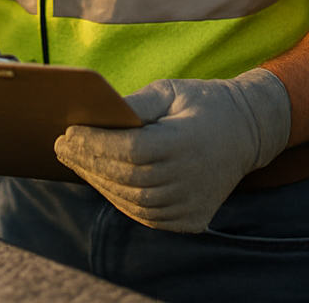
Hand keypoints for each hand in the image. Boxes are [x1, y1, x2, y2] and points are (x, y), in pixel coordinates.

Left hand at [53, 68, 291, 232]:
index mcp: (186, 142)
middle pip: (127, 178)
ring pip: (134, 201)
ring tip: (77, 163)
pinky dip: (121, 200)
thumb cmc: (203, 103)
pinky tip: (102, 181)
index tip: (68, 132)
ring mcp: (193, 203)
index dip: (96, 144)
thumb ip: (135, 105)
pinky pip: (148, 215)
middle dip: (88, 163)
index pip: (131, 150)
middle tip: (61, 148)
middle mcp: (191, 178)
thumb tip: (94, 114)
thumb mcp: (171, 91)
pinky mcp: (192, 218)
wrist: (247, 132)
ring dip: (100, 183)